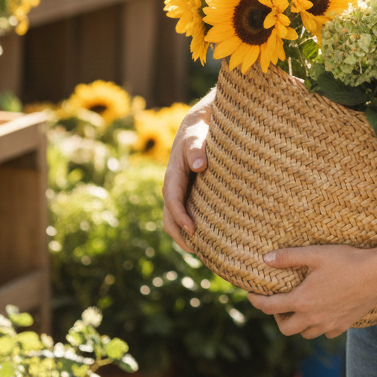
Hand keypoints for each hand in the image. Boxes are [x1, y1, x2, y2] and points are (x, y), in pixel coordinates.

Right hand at [162, 90, 214, 250]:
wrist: (198, 126)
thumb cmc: (199, 132)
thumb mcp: (197, 136)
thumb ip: (198, 149)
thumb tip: (199, 166)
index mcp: (173, 175)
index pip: (172, 200)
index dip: (180, 217)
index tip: (193, 230)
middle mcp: (173, 186)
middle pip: (169, 217)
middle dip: (180, 235)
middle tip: (198, 251)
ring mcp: (179, 192)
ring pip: (174, 219)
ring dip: (184, 236)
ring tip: (202, 251)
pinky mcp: (187, 194)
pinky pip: (184, 214)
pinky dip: (189, 228)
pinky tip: (207, 237)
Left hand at [247, 245, 376, 338]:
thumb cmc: (346, 260)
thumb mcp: (315, 254)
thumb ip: (288, 257)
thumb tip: (265, 259)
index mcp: (302, 301)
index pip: (270, 307)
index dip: (256, 301)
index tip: (250, 294)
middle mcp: (313, 318)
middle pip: (285, 329)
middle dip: (277, 317)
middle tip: (279, 302)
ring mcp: (329, 324)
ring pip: (305, 333)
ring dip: (298, 323)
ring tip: (299, 307)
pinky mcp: (343, 326)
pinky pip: (324, 333)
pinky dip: (318, 326)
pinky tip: (322, 311)